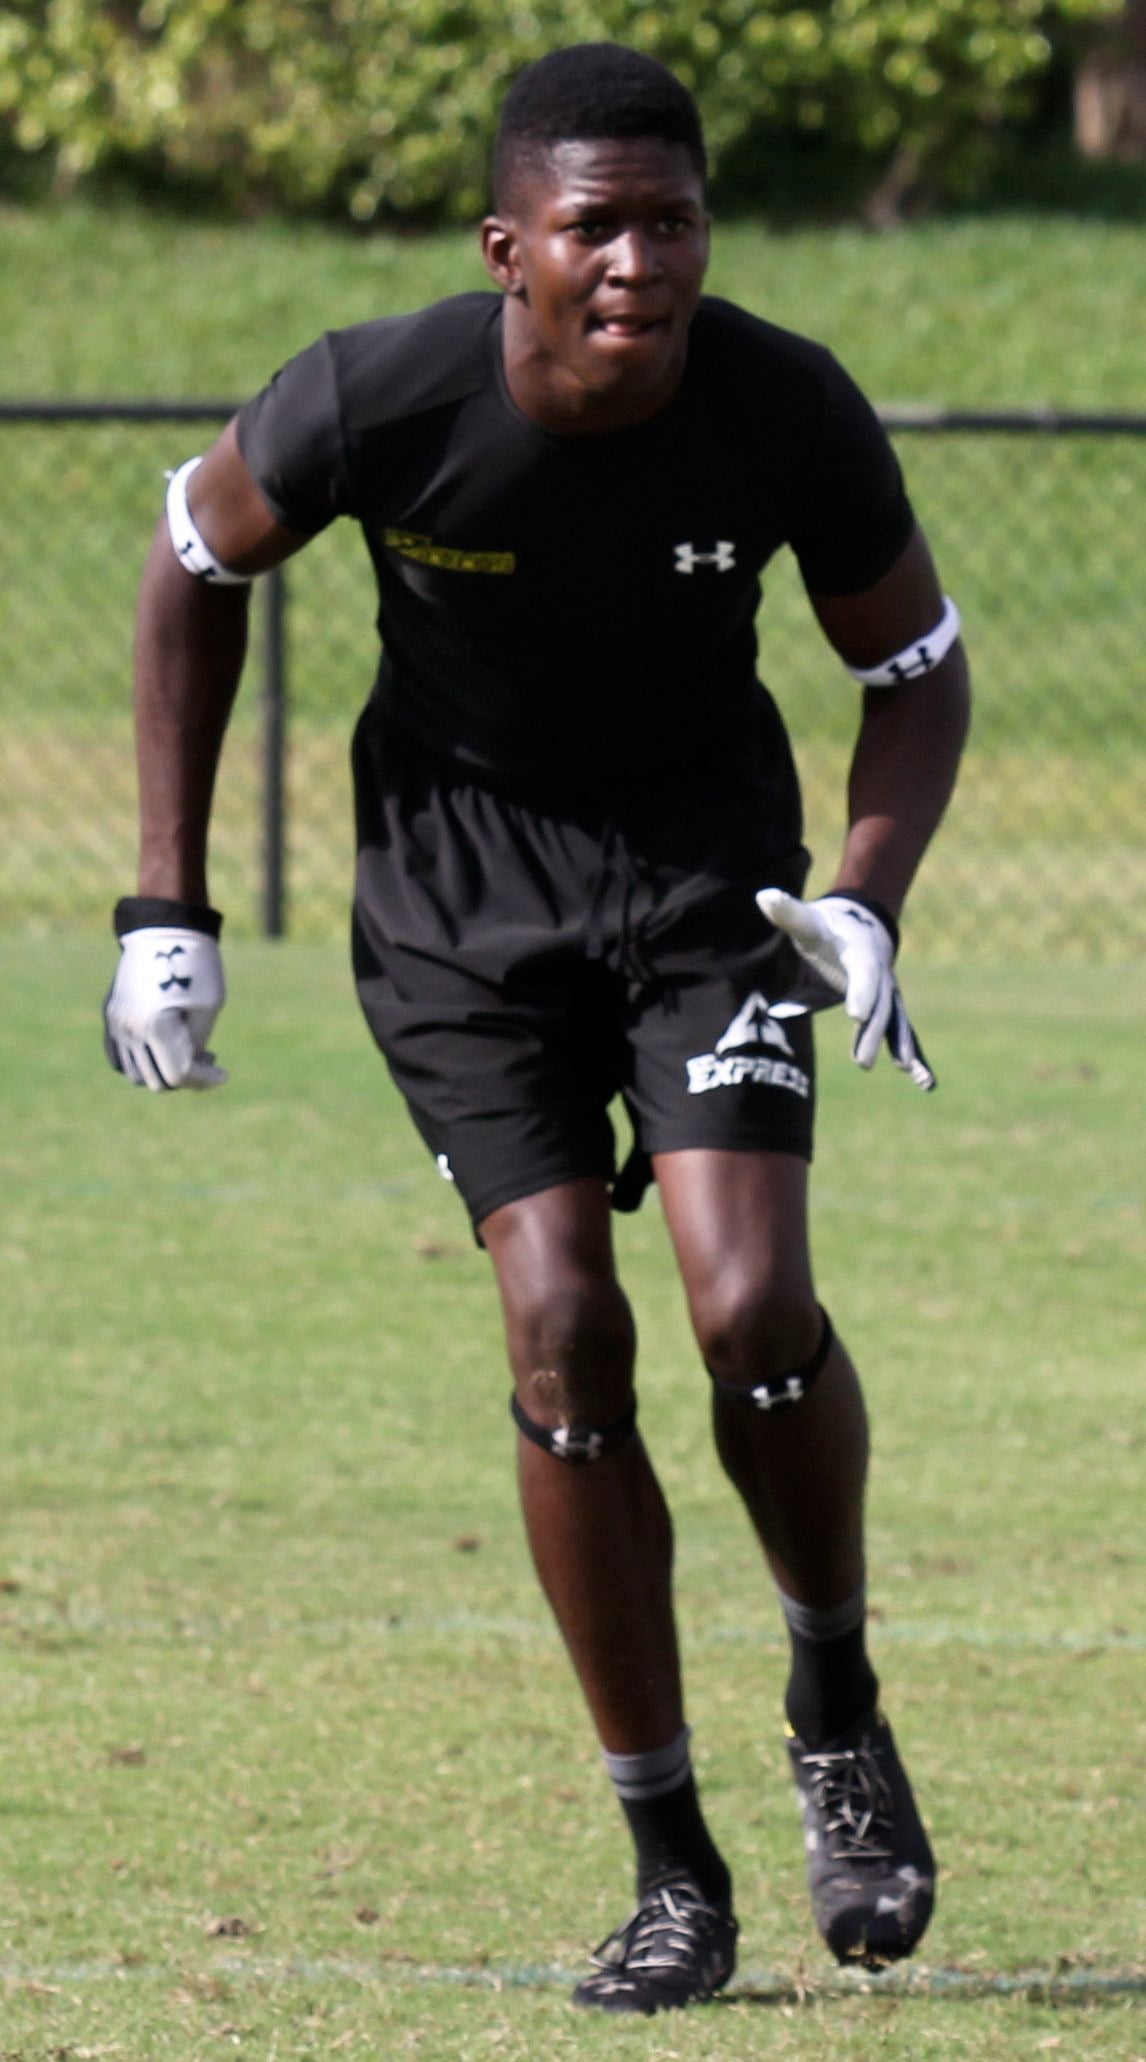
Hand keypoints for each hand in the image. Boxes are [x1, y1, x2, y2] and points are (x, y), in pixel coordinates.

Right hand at [104, 897, 227, 1090]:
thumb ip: (196, 1045)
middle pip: (157, 1080)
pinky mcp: (111, 1016)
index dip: (204, 1080)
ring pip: (135, 1074)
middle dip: (186, 1077)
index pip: (178, 1075)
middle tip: (207, 1057)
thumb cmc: (196, 965)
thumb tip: (189, 1071)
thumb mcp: (208, 1007)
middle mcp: (130, 1029)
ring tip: (187, 1051)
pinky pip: (118, 1058)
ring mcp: (116, 1024)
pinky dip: (140, 1063)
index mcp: (156, 1027)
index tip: (224, 1074)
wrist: (164, 929)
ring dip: (163, 1071)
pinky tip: (162, 1049)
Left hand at [756, 887, 934, 1090]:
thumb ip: (788, 913)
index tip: (857, 1014)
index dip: (862, 993)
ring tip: (908, 1071)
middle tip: (863, 1062)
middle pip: (880, 1007)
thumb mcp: (808, 921)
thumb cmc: (827, 928)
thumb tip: (764, 896)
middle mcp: (880, 977)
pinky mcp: (887, 1008)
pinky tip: (925, 1082)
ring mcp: (887, 994)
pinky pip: (901, 1033)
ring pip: (895, 1022)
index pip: (864, 976)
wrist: (858, 925)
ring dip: (901, 1046)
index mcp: (861, 955)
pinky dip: (914, 1055)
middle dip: (873, 1034)